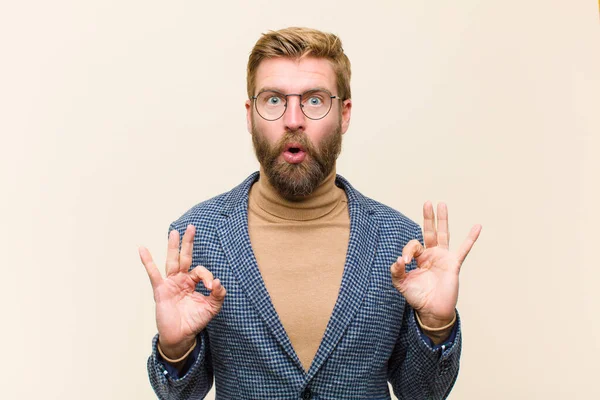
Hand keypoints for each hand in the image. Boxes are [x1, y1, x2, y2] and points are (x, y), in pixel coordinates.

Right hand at [139, 224, 225, 358]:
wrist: (181, 336)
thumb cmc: (194, 321)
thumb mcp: (212, 308)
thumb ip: (218, 294)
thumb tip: (218, 281)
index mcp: (193, 282)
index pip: (201, 271)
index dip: (208, 276)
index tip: (212, 287)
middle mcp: (181, 280)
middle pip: (185, 257)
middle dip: (188, 242)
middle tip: (192, 227)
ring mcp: (170, 283)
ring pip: (171, 261)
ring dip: (172, 246)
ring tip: (174, 231)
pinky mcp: (161, 290)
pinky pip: (153, 273)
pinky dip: (147, 261)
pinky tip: (142, 249)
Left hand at [390, 202, 480, 327]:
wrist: (432, 311)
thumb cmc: (417, 297)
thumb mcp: (401, 284)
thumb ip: (396, 272)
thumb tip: (398, 260)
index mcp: (419, 258)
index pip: (413, 245)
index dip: (408, 251)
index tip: (405, 263)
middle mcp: (431, 255)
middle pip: (429, 232)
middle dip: (428, 217)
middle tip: (427, 203)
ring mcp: (443, 258)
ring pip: (443, 235)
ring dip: (443, 220)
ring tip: (442, 204)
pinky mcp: (453, 264)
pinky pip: (464, 249)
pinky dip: (471, 238)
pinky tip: (477, 227)